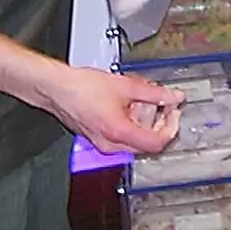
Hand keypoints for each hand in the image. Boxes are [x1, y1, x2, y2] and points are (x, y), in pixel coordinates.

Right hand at [40, 65, 185, 156]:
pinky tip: (126, 105)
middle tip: (163, 106)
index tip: (174, 113)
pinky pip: (120, 137)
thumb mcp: (126, 85)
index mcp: (119, 132)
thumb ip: (154, 93)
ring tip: (141, 101)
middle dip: (158, 124)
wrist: (56, 89)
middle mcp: (110, 144)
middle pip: (146, 144)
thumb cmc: (82, 88)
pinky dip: (129, 124)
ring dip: (143, 123)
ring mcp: (102, 144)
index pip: (156, 143)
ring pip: (133, 141)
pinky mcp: (96, 139)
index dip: (170, 128)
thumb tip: (173, 96)